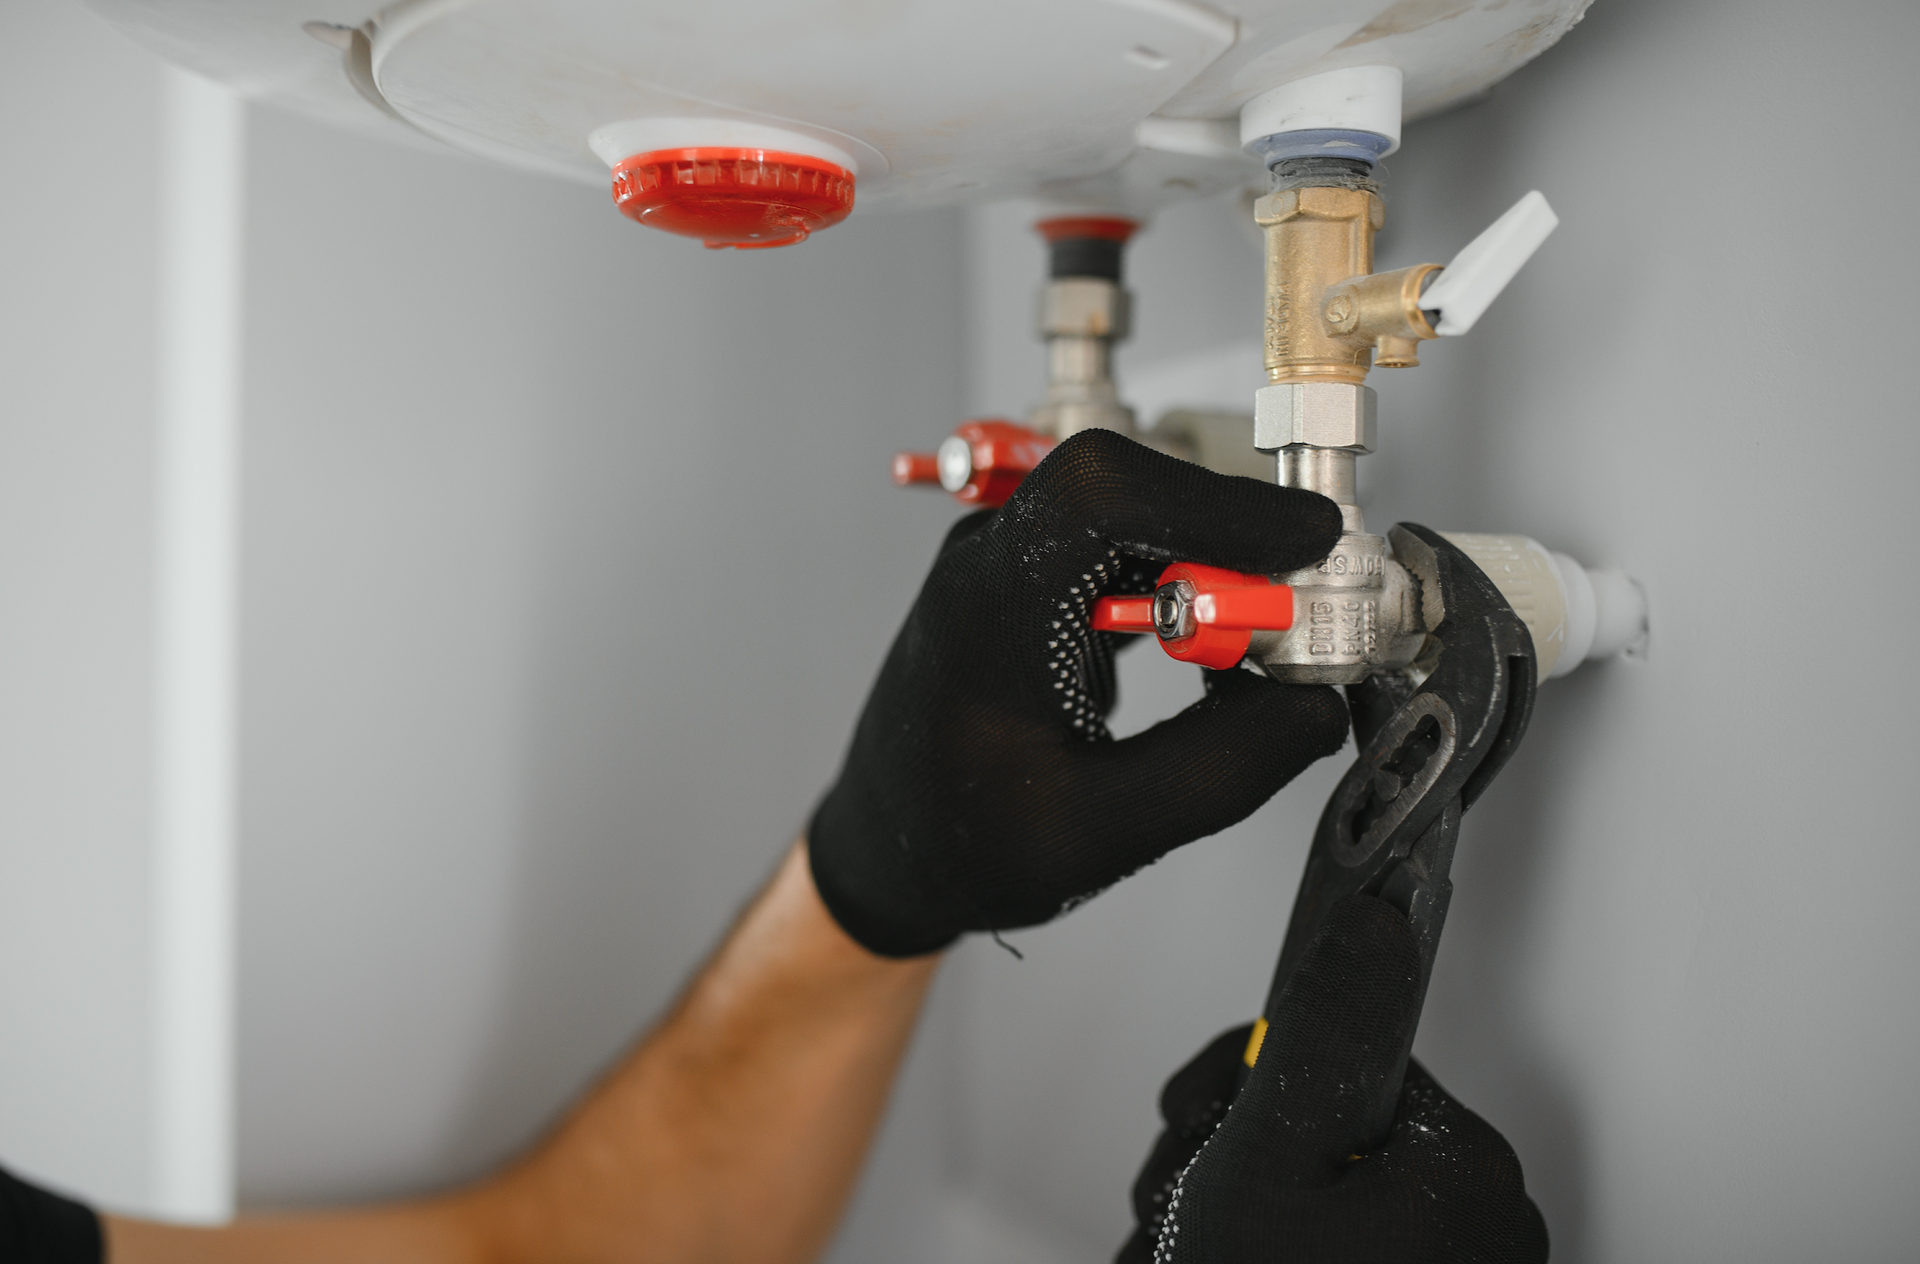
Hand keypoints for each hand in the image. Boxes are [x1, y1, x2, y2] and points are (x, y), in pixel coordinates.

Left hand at [808, 428, 1349, 956]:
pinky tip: (1214, 657)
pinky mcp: (1041, 580)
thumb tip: (1313, 708)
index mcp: (992, 605)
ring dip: (1220, 567)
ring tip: (1263, 651)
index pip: (1103, 493)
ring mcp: (1015, 562)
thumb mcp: (1099, 832)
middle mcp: (996, 560)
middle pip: (1137, 492)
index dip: (1217, 503)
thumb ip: (1218, 770)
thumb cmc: (958, 838)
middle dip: (1238, 540)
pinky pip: (1133, 550)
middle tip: (1305, 613)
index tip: (1303, 542)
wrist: (891, 842)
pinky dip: (1192, 587)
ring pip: (1143, 517)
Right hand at [1118, 896, 1548, 1262]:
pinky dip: (1270, 1251)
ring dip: (1235, 1212)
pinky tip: (1222, 1263)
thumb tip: (1374, 921)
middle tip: (1187, 1202)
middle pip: (1327, 1128)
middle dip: (1233, 1156)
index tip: (1203, 1113)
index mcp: (1464, 1166)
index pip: (1343, 1056)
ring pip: (1321, 1197)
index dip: (1248, 1081)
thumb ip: (1315, 1034)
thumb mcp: (1269, 1156)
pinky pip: (1339, 1246)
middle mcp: (1482, 1222)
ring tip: (1193, 1249)